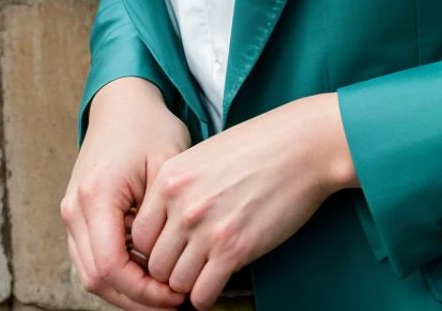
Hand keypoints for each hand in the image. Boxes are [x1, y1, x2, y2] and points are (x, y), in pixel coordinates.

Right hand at [61, 77, 193, 310]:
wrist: (123, 103)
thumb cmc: (150, 127)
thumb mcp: (168, 166)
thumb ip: (164, 216)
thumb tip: (171, 266)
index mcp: (96, 196)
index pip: (110, 267)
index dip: (143, 292)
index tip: (174, 296)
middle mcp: (75, 208)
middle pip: (96, 279)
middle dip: (135, 299)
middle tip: (173, 303)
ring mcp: (71, 213)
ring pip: (89, 275)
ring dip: (125, 290)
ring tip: (162, 293)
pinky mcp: (77, 215)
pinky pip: (91, 258)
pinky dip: (117, 273)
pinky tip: (147, 273)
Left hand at [131, 92, 355, 309]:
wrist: (303, 146)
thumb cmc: (259, 147)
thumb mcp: (205, 156)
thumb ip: (180, 189)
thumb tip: (165, 227)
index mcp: (170, 178)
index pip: (138, 235)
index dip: (155, 248)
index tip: (172, 250)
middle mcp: (182, 205)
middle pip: (155, 264)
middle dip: (172, 269)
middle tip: (191, 264)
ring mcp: (206, 229)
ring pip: (176, 283)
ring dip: (190, 283)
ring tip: (206, 271)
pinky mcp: (233, 250)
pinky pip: (202, 295)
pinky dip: (206, 295)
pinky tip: (218, 281)